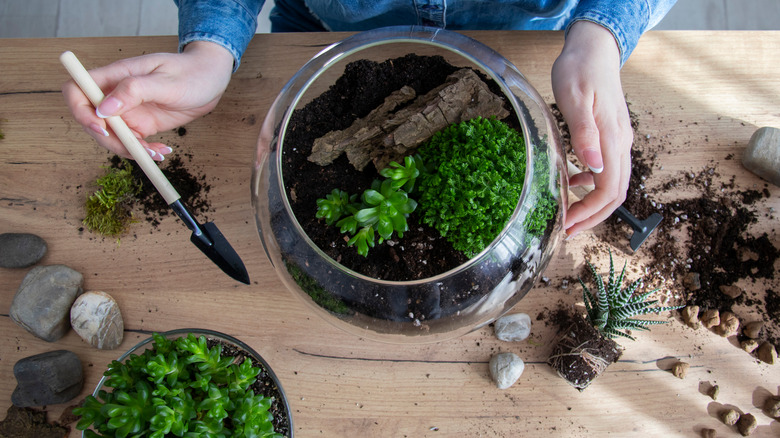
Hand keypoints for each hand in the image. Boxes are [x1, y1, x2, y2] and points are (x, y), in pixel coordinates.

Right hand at [62, 41, 233, 160]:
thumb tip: (104, 108)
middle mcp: (116, 94)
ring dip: (129, 150)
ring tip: (156, 153)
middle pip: (92, 121)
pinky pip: (132, 143)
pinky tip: (162, 151)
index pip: (77, 91)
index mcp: (115, 76)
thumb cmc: (191, 71)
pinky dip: (143, 152)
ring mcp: (128, 111)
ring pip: (112, 137)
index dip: (80, 111)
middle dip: (110, 141)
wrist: (212, 78)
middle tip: (138, 150)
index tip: (102, 128)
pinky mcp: (142, 124)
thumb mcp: (165, 81)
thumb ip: (134, 91)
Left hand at [551, 20, 632, 236]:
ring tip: (568, 215)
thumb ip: (584, 134)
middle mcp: (621, 143)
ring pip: (613, 184)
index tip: (567, 225)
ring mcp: (618, 140)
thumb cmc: (580, 70)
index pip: (609, 190)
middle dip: (592, 217)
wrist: (594, 49)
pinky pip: (607, 169)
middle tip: (567, 231)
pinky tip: (572, 183)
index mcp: (613, 139)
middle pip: (615, 194)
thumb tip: (593, 169)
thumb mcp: (575, 100)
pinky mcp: (611, 136)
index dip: (590, 213)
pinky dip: (591, 184)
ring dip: (593, 204)